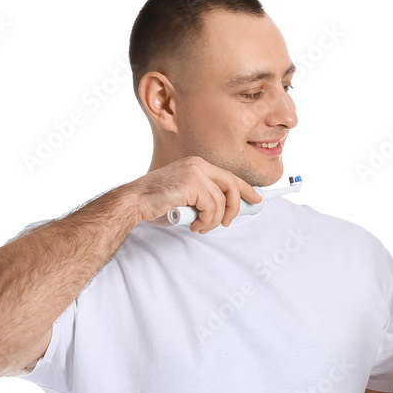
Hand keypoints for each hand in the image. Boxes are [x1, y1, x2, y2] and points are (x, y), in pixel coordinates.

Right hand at [127, 156, 262, 232]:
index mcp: (197, 165)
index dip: (246, 188)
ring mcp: (196, 172)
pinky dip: (206, 221)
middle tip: (228, 223)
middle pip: (232, 185)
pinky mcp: (192, 183)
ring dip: (214, 221)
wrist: (135, 201)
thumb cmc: (157, 202)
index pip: (228, 176)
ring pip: (221, 202)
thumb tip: (226, 211)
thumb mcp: (187, 198)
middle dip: (236, 207)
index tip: (257, 199)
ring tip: (201, 226)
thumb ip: (204, 198)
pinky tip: (195, 224)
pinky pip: (212, 208)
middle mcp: (198, 165)